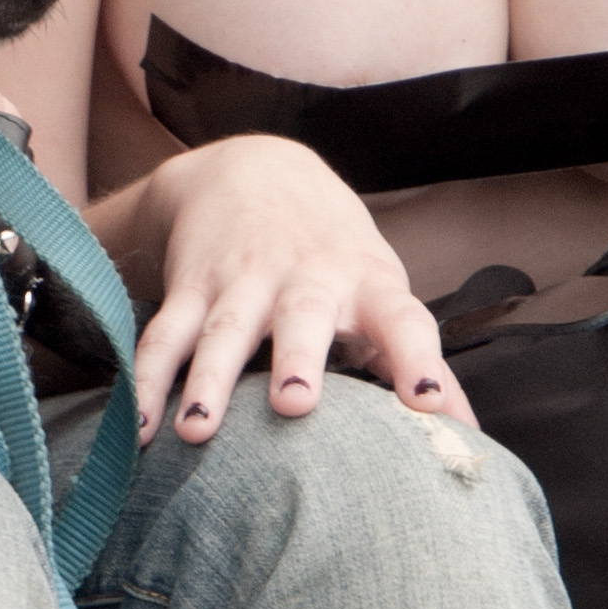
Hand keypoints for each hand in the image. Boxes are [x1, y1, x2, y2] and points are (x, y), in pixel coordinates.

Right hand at [128, 134, 470, 440]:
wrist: (251, 168)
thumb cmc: (335, 255)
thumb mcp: (383, 293)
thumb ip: (418, 363)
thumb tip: (472, 440)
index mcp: (367, 286)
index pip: (404, 322)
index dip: (419, 361)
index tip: (431, 403)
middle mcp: (306, 280)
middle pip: (302, 320)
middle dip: (297, 360)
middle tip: (295, 405)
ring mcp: (243, 281)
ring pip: (223, 332)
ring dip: (208, 380)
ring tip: (195, 429)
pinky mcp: (191, 286)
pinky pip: (164, 336)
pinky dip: (147, 380)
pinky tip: (136, 427)